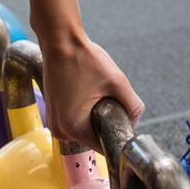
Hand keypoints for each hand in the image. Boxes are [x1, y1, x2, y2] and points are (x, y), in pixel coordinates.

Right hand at [40, 30, 144, 151]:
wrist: (60, 41)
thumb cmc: (84, 59)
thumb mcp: (117, 82)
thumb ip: (133, 106)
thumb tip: (136, 122)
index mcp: (73, 127)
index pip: (103, 147)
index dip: (117, 137)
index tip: (122, 121)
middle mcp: (59, 130)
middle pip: (93, 139)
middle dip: (105, 124)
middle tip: (107, 98)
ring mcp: (53, 123)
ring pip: (85, 130)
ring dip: (94, 118)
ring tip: (94, 92)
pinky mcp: (53, 114)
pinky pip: (75, 121)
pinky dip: (84, 113)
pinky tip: (85, 93)